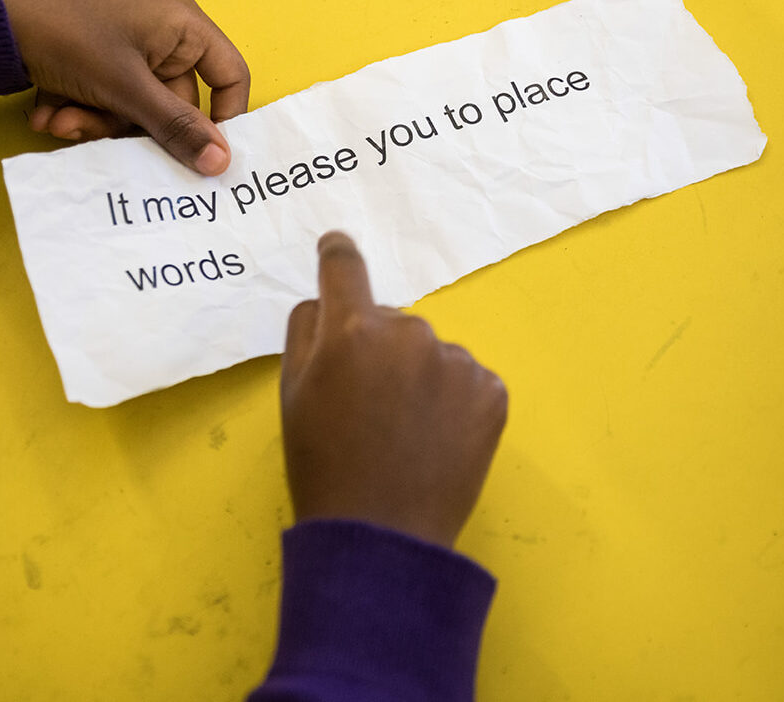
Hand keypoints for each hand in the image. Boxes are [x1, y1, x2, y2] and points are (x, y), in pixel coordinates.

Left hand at [0, 0, 249, 174]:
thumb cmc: (69, 32)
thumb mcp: (125, 87)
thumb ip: (175, 127)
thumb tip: (222, 163)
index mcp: (183, 25)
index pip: (230, 75)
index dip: (225, 118)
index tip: (206, 156)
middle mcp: (161, 33)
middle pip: (172, 103)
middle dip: (129, 126)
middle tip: (96, 135)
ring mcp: (124, 44)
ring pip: (132, 107)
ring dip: (96, 122)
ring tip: (59, 121)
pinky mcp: (92, 56)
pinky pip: (104, 96)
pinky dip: (77, 108)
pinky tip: (46, 110)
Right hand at [280, 232, 507, 547]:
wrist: (383, 536)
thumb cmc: (324, 467)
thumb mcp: (291, 395)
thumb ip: (305, 331)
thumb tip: (325, 298)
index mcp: (353, 329)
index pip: (344, 267)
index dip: (337, 255)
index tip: (337, 247)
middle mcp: (410, 334)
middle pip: (390, 322)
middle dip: (377, 348)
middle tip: (366, 406)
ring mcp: (458, 363)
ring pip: (431, 353)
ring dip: (418, 377)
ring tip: (403, 433)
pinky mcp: (492, 394)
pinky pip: (467, 381)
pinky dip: (453, 403)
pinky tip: (435, 441)